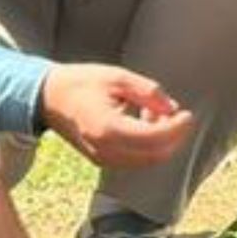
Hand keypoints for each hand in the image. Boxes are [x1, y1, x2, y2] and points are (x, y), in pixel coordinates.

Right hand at [38, 64, 195, 170]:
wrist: (49, 98)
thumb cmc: (81, 83)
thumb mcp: (117, 77)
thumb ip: (148, 92)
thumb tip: (172, 108)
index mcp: (108, 128)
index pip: (155, 138)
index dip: (177, 128)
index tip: (187, 114)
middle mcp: (105, 150)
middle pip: (156, 155)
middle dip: (173, 136)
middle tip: (174, 112)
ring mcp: (103, 159)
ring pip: (148, 160)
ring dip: (161, 141)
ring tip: (153, 112)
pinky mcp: (103, 160)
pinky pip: (136, 159)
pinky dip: (148, 145)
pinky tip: (143, 122)